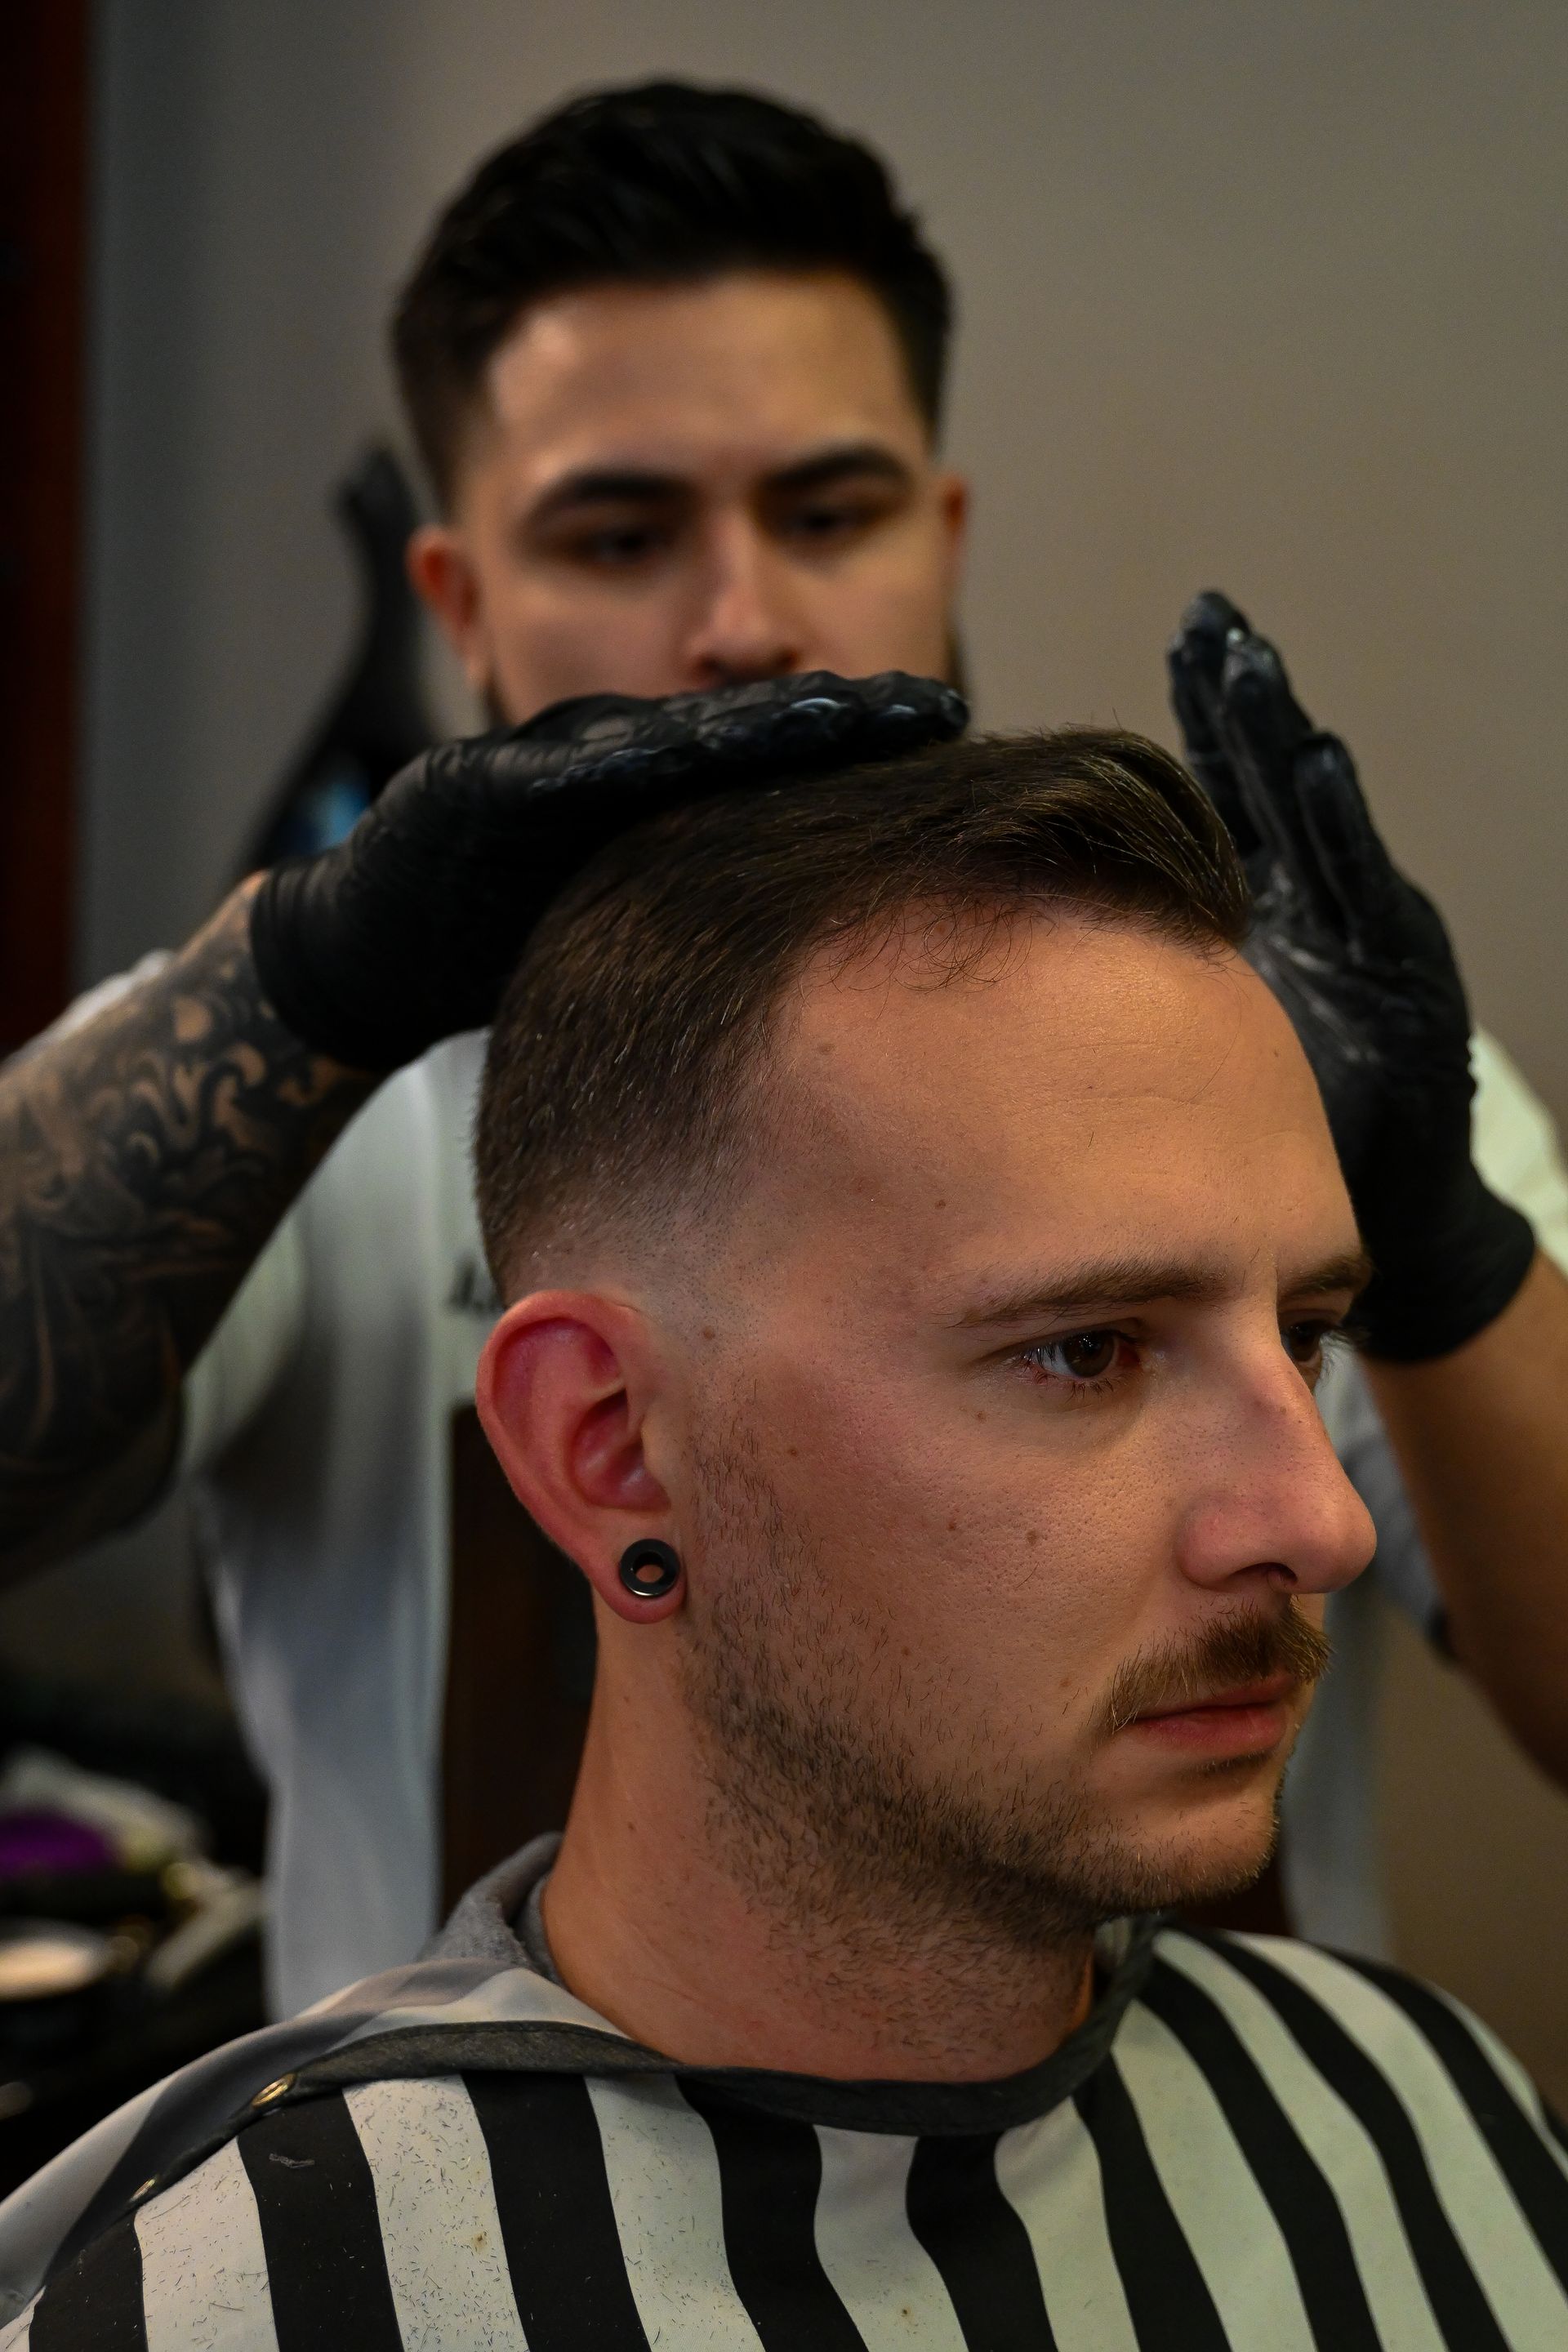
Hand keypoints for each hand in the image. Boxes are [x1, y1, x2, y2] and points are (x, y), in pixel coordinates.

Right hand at [250, 670, 965, 1074]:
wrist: (371, 951)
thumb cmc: (497, 934)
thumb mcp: (624, 922)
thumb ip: (706, 901)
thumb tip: (822, 940)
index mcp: (653, 792)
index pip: (773, 758)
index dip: (859, 738)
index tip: (946, 726)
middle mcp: (608, 761)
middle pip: (738, 733)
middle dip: (836, 718)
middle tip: (928, 705)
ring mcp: (542, 768)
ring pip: (660, 739)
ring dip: (745, 727)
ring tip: (832, 711)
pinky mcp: (476, 789)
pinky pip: (554, 774)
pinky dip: (610, 760)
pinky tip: (669, 750)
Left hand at [1168, 590, 1533, 1359]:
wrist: (1383, 1211)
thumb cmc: (1274, 1130)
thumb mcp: (1192, 1038)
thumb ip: (1137, 986)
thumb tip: (1019, 953)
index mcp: (1269, 911)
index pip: (1231, 795)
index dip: (1204, 722)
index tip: (1179, 643)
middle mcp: (1316, 907)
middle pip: (1269, 783)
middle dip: (1239, 700)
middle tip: (1209, 619)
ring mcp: (1361, 931)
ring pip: (1314, 817)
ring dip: (1278, 738)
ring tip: (1249, 666)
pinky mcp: (1400, 971)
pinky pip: (1359, 888)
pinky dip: (1337, 824)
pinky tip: (1314, 764)